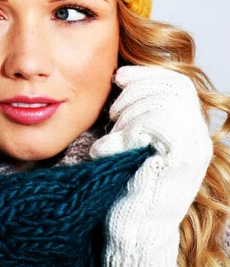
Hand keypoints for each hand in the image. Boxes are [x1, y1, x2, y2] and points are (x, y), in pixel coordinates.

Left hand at [90, 65, 212, 265]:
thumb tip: (120, 76)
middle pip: (172, 88)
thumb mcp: (132, 139)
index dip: (147, 75)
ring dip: (127, 115)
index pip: (178, 84)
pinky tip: (103, 150)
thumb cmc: (124, 181)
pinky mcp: (179, 162)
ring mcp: (192, 151)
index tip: (119, 76)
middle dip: (134, 92)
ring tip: (110, 136)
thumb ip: (137, 112)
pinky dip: (122, 135)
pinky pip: (154, 126)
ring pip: (162, 104)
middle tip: (111, 114)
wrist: (132, 226)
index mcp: (189, 130)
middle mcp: (198, 139)